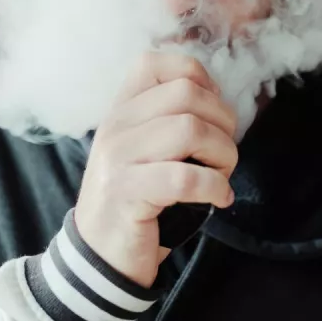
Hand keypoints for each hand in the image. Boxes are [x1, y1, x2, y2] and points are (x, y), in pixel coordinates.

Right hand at [73, 52, 237, 287]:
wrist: (98, 256)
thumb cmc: (136, 202)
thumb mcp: (144, 151)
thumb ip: (169, 121)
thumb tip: (220, 104)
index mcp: (121, 110)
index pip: (158, 64)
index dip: (200, 80)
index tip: (212, 115)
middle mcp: (116, 126)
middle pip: (186, 94)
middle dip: (222, 122)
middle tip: (222, 155)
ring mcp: (117, 158)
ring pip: (190, 130)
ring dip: (222, 155)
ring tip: (221, 177)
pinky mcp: (126, 193)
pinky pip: (186, 178)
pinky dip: (215, 188)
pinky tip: (220, 199)